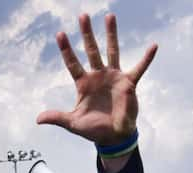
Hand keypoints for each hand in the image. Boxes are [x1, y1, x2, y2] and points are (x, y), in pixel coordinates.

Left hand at [37, 13, 156, 145]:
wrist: (114, 137)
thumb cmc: (93, 129)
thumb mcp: (73, 123)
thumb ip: (57, 118)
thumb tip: (38, 119)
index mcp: (84, 83)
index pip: (73, 63)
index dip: (66, 50)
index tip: (60, 34)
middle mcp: (98, 76)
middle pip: (92, 50)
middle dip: (87, 34)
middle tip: (83, 16)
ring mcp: (114, 77)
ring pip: (112, 51)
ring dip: (111, 34)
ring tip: (109, 16)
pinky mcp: (128, 83)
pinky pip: (139, 68)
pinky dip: (147, 58)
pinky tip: (154, 46)